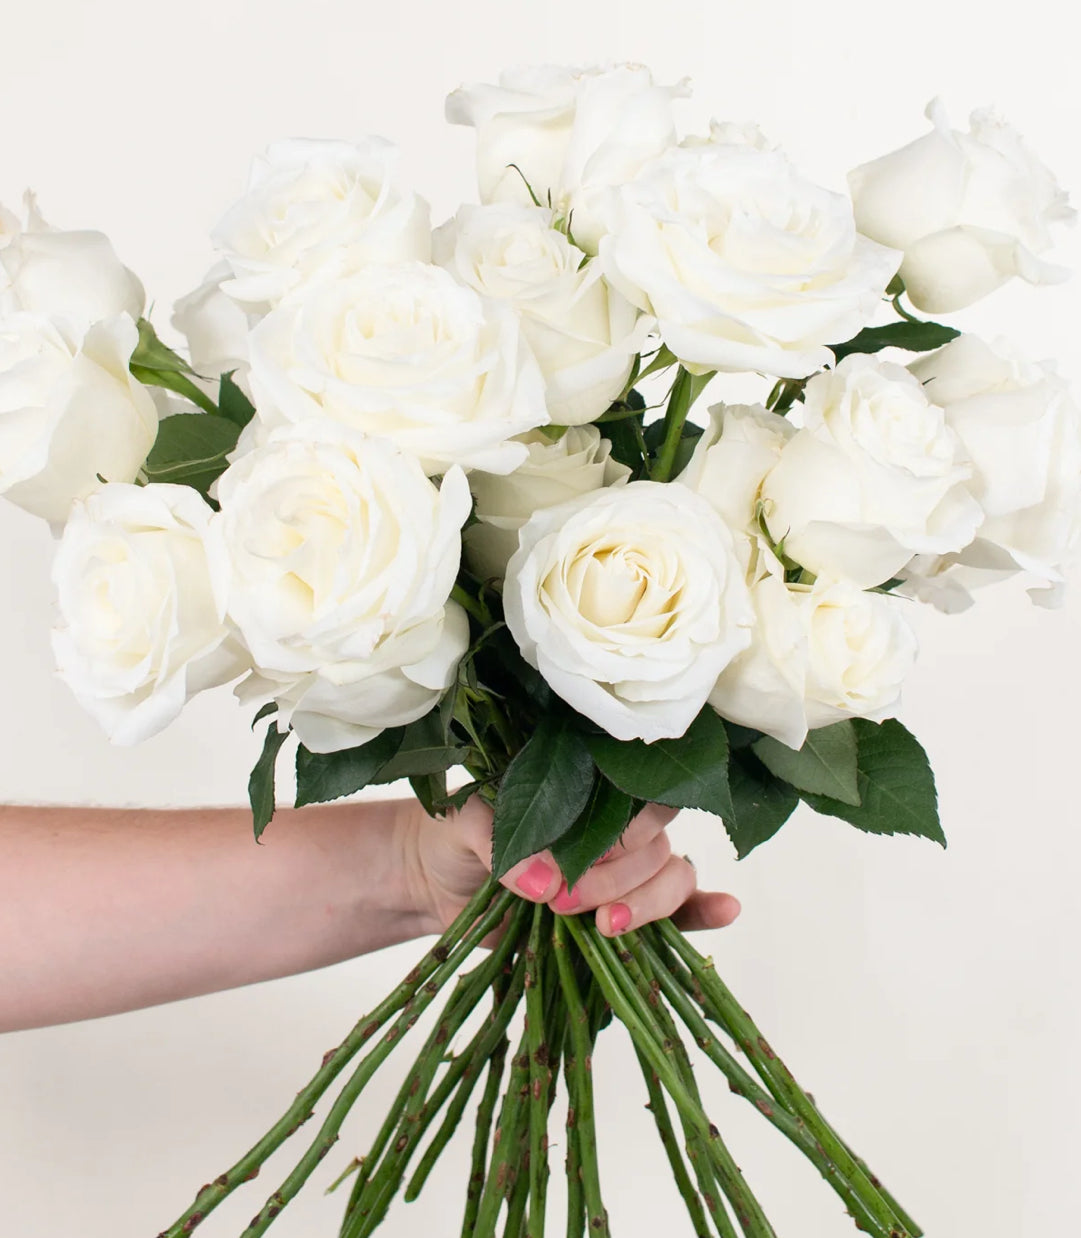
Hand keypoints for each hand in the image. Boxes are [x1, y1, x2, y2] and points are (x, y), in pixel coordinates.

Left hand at [396, 796, 741, 937]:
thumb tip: (545, 884)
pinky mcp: (625, 913)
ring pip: (672, 877)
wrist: (437, 880)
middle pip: (658, 843)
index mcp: (587, 785)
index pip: (640, 791)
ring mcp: (625, 869)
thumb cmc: (456, 836)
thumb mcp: (464, 824)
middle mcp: (617, 823)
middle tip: (564, 900)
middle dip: (618, 879)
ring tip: (604, 928)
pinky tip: (725, 912)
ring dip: (647, 906)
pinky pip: (680, 909)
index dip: (623, 830)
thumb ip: (502, 844)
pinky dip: (703, 913)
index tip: (579, 860)